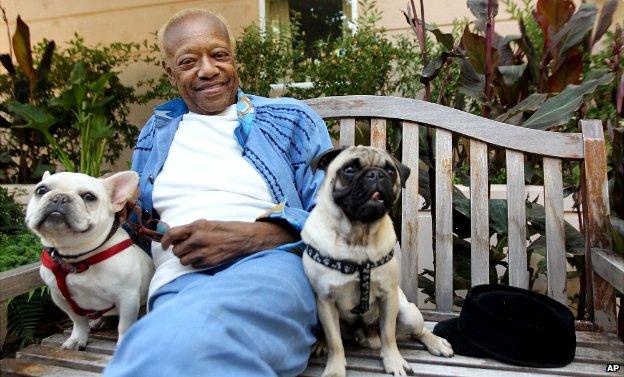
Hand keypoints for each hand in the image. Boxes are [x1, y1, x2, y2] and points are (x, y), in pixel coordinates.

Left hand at [160, 219, 298, 267]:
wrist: (245, 238)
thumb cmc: (227, 229)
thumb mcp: (208, 223)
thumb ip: (191, 229)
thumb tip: (175, 235)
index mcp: (197, 226)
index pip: (172, 234)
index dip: (165, 241)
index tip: (165, 245)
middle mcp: (198, 238)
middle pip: (177, 250)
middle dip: (180, 251)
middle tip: (187, 248)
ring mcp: (204, 251)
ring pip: (184, 260)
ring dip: (188, 258)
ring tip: (197, 253)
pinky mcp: (210, 262)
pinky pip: (194, 266)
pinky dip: (197, 263)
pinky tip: (205, 257)